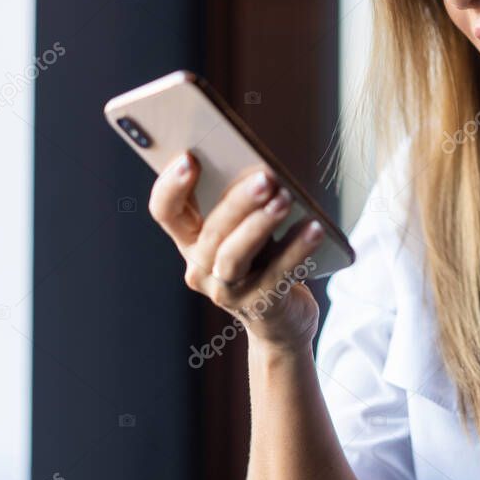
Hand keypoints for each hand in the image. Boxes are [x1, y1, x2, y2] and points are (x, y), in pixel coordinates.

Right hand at [148, 151, 322, 351]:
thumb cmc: (264, 260)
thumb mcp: (246, 232)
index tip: (189, 158)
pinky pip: (277, 274)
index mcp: (190, 241)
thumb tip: (261, 164)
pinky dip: (297, 249)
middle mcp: (200, 268)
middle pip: (211, 230)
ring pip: (235, 255)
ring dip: (261, 224)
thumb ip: (242, 205)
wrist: (283, 322)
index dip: (171, 186)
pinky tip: (314, 228)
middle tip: (265, 176)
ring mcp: (227, 292)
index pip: (166, 212)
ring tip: (285, 199)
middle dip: (238, 201)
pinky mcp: (260, 306)